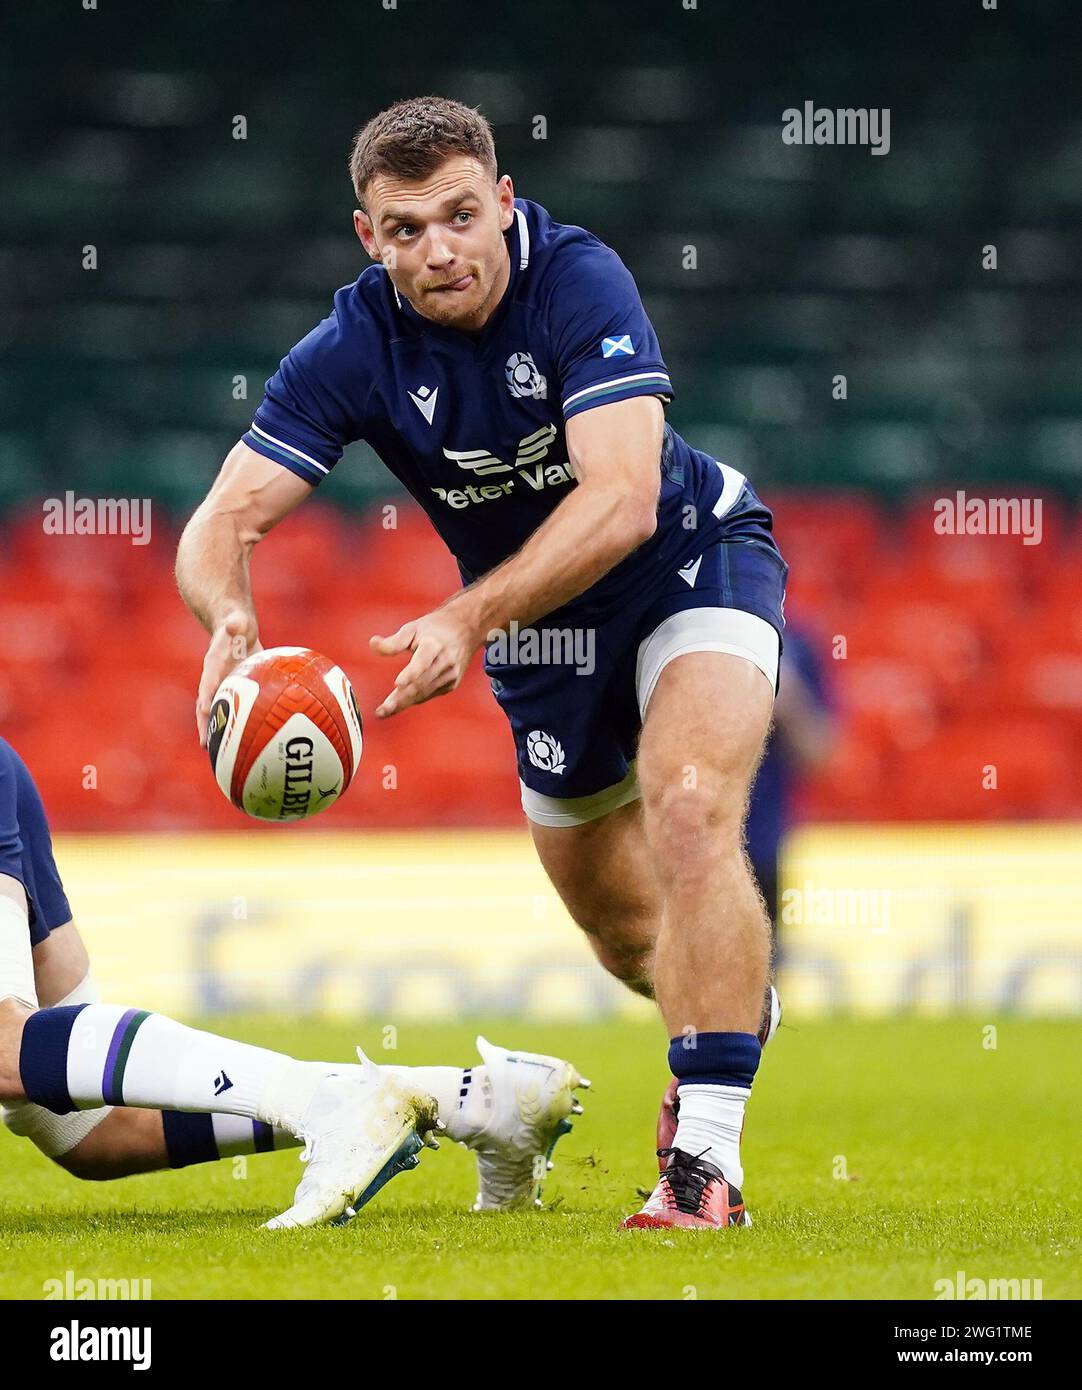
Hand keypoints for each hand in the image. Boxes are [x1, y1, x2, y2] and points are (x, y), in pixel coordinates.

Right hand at [196, 609, 261, 745]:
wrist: (232, 625)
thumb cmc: (236, 623)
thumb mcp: (237, 621)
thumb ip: (236, 623)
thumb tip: (236, 624)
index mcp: (213, 665)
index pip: (207, 684)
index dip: (206, 699)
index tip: (206, 714)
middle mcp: (214, 680)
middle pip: (206, 706)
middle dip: (204, 725)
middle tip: (205, 747)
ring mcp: (222, 687)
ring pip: (219, 713)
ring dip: (219, 732)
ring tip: (222, 755)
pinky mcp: (234, 690)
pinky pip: (237, 710)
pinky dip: (240, 725)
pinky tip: (252, 741)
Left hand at [370, 605, 479, 717]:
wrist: (465, 630)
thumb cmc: (433, 628)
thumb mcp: (414, 628)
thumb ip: (394, 640)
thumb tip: (373, 644)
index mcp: (434, 644)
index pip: (423, 660)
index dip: (412, 673)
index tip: (398, 683)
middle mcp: (445, 662)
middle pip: (421, 683)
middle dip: (401, 698)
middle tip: (382, 710)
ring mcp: (450, 675)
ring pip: (424, 693)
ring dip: (403, 703)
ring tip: (383, 712)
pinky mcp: (451, 684)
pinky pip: (428, 694)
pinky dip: (413, 699)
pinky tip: (399, 703)